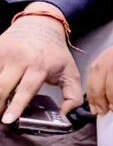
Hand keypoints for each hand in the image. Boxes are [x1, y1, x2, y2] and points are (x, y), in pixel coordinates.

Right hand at [0, 5, 80, 121]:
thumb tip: (66, 115)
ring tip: (0, 106)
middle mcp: (20, 59)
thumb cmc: (54, 52)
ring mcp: (4, 54)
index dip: (17, 106)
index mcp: (40, 65)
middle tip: (1, 118)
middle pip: (3, 87)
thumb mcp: (69, 71)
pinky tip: (0, 91)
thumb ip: (72, 95)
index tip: (8, 120)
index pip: (26, 89)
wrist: (40, 24)